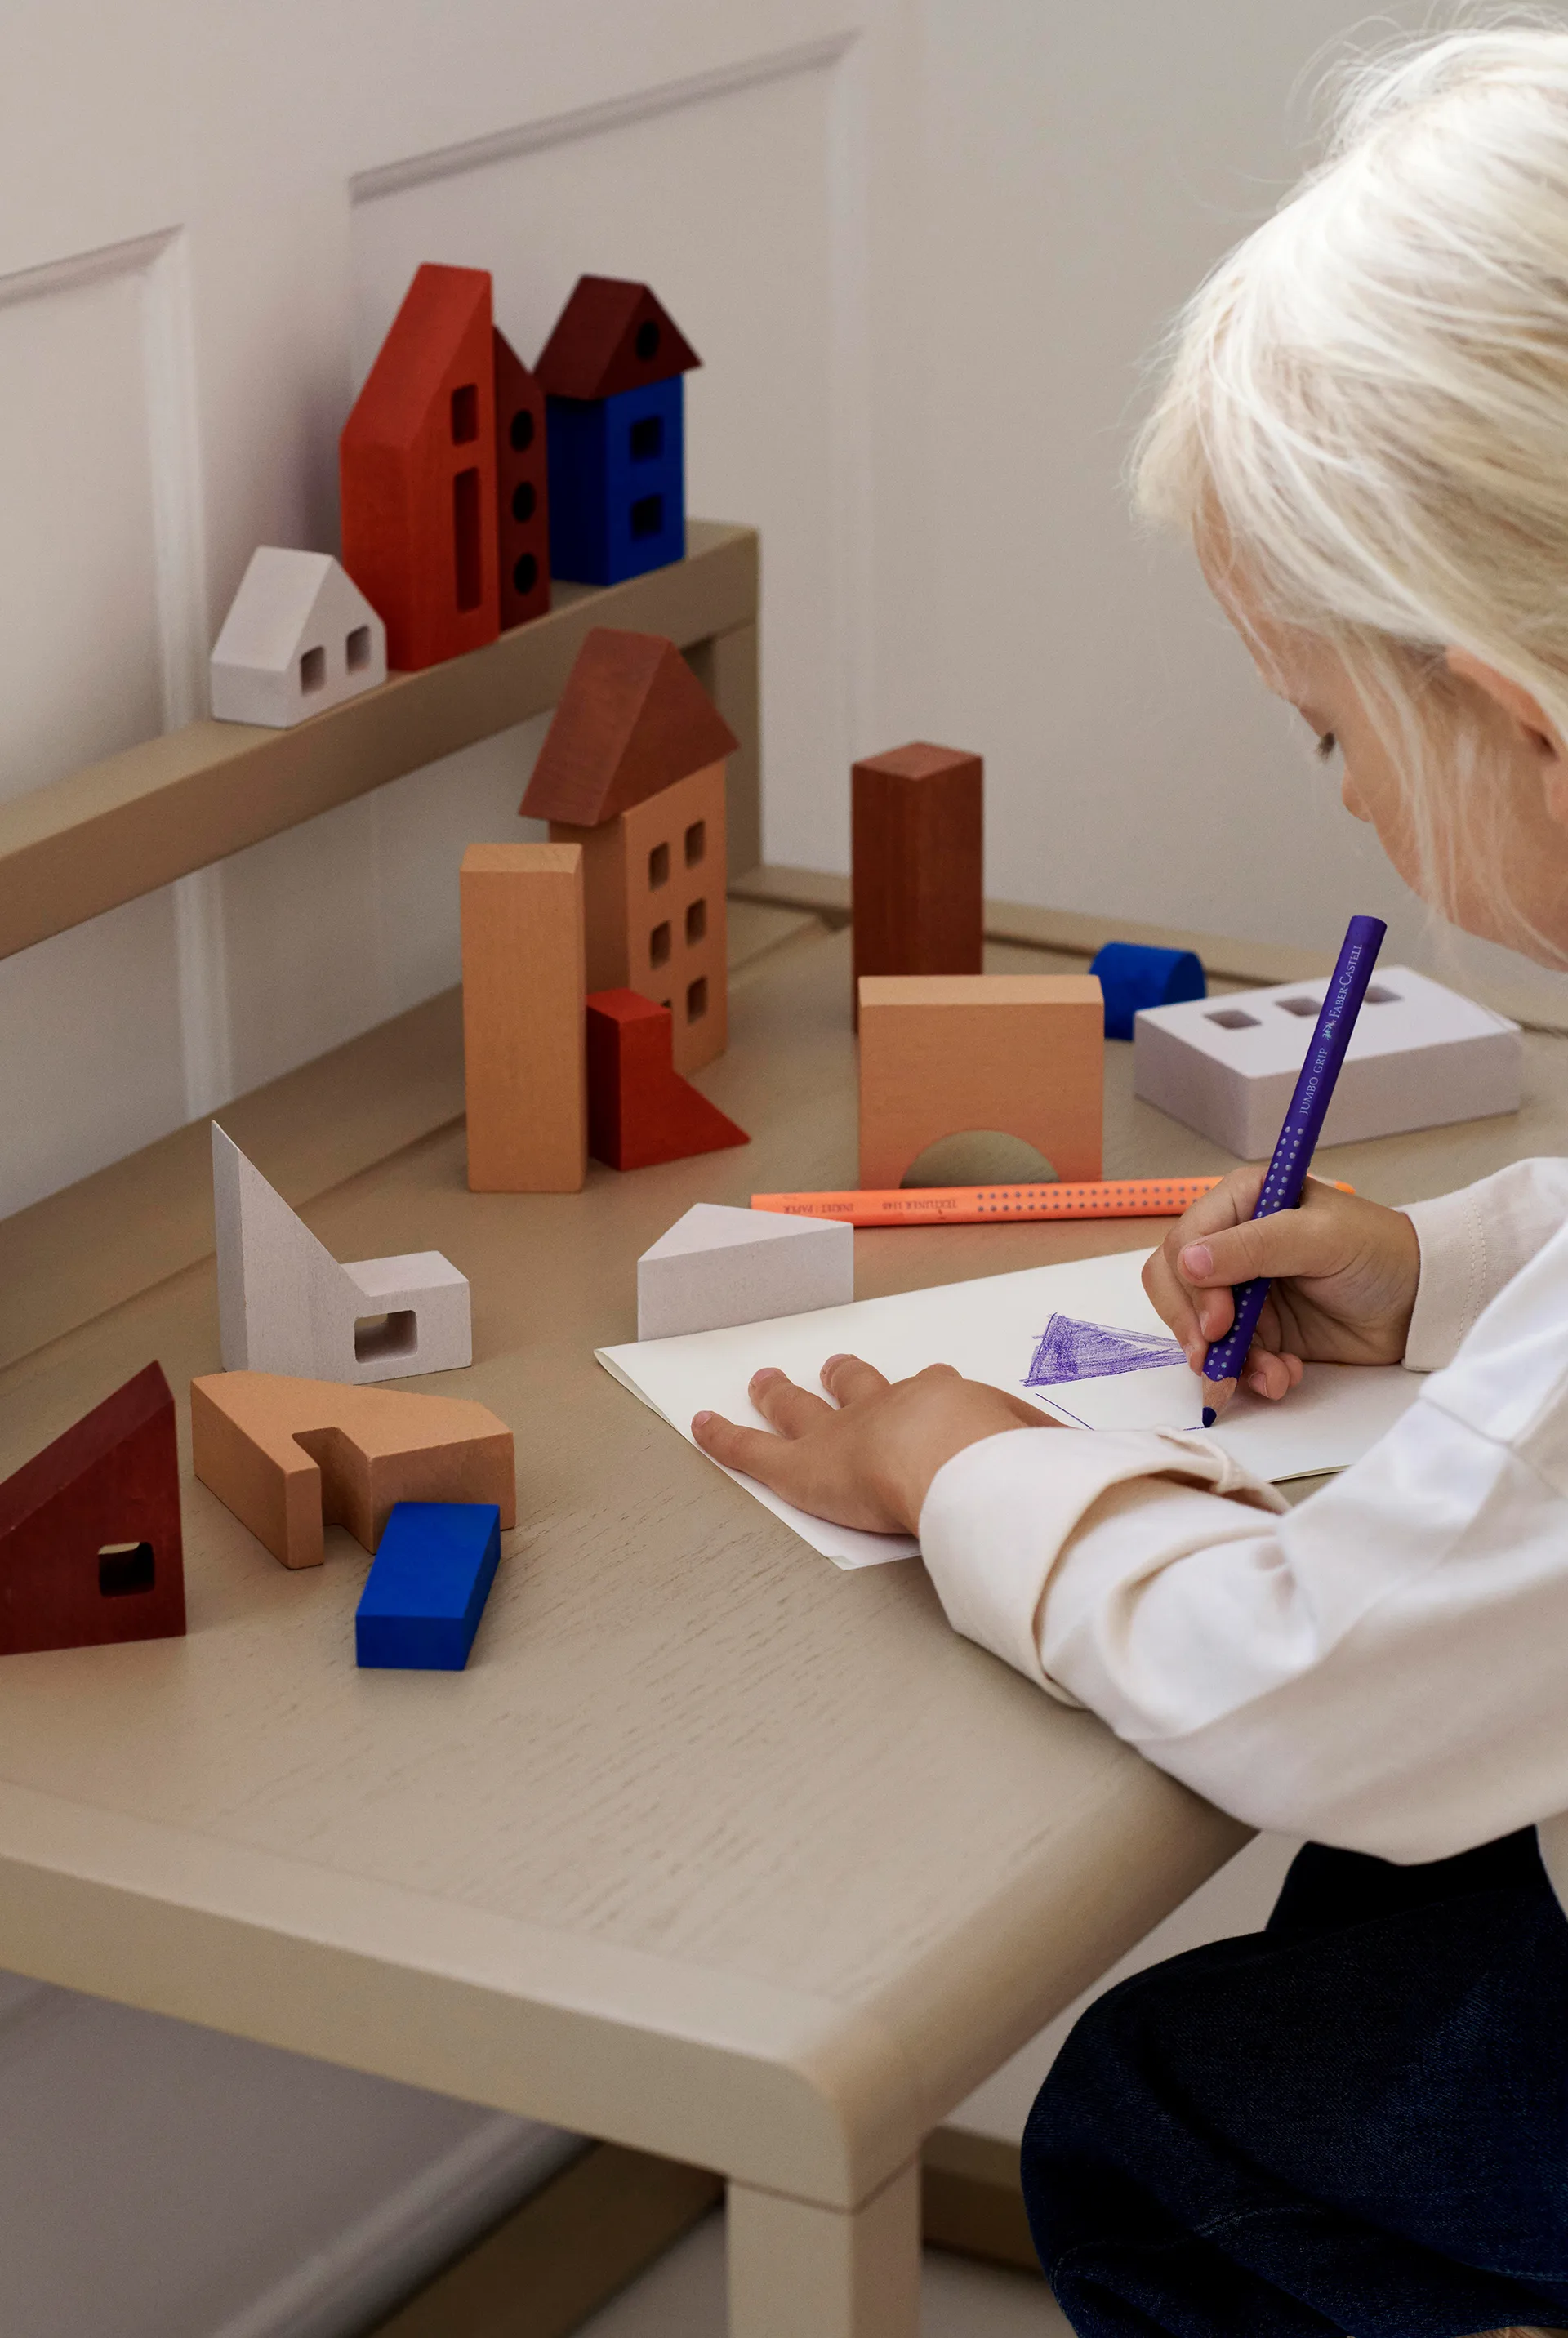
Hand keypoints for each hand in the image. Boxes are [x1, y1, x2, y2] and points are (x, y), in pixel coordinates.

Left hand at [691, 1352, 1051, 1534]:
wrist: (959, 1463)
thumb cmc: (1009, 1464)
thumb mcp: (1051, 1458)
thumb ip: (1062, 1465)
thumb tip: (1109, 1471)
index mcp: (952, 1403)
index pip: (941, 1393)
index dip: (936, 1394)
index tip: (942, 1389)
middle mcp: (892, 1404)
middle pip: (863, 1384)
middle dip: (847, 1376)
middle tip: (835, 1366)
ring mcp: (841, 1432)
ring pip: (803, 1407)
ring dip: (783, 1395)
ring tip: (767, 1381)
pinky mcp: (799, 1466)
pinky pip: (751, 1448)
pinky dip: (723, 1436)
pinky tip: (699, 1425)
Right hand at [1143, 1168, 1420, 1415]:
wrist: (1422, 1303)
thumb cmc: (1380, 1253)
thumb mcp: (1320, 1239)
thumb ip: (1253, 1247)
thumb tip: (1187, 1262)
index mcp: (1242, 1202)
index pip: (1185, 1242)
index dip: (1191, 1286)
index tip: (1218, 1322)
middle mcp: (1233, 1242)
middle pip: (1175, 1287)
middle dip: (1195, 1329)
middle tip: (1218, 1360)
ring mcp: (1243, 1289)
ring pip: (1198, 1330)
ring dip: (1229, 1360)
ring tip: (1272, 1376)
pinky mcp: (1260, 1329)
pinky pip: (1230, 1357)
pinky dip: (1250, 1376)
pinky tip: (1283, 1377)